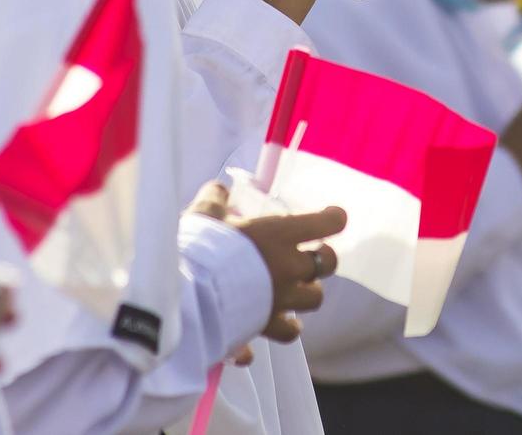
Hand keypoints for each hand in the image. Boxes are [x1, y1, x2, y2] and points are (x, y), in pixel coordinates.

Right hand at [188, 182, 345, 343]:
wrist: (187, 297)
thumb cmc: (200, 249)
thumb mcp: (205, 215)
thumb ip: (215, 200)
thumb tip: (219, 190)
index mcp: (280, 235)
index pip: (326, 224)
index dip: (333, 219)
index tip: (332, 217)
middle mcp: (288, 267)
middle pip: (327, 264)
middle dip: (324, 258)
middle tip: (313, 255)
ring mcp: (281, 298)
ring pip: (315, 298)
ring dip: (308, 292)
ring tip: (296, 289)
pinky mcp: (267, 326)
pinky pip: (288, 332)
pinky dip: (286, 327)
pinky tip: (277, 323)